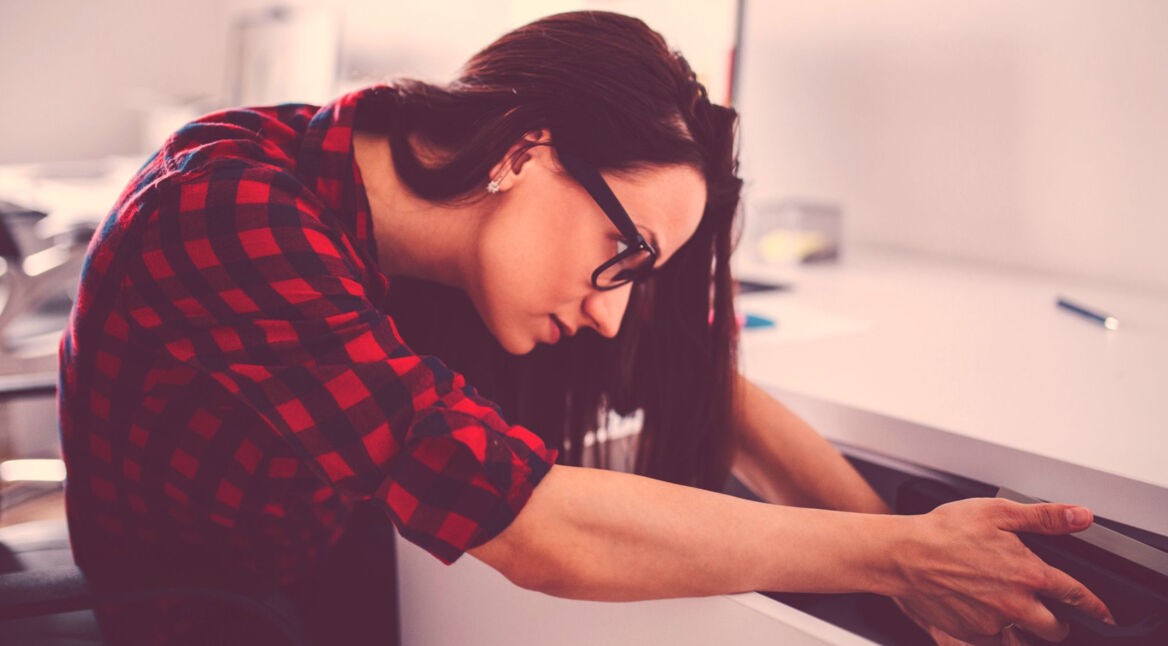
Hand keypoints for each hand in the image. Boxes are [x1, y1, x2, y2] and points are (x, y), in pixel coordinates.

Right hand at [890, 498, 1113, 643]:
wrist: (902, 555)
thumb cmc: (943, 531)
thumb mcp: (997, 512)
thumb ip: (1044, 517)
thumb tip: (1080, 516)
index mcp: (1028, 574)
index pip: (1075, 595)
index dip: (1094, 606)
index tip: (1103, 613)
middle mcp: (1015, 604)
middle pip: (1054, 629)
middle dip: (1058, 624)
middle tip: (1053, 616)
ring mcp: (992, 622)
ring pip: (1022, 638)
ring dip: (1024, 630)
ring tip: (1013, 615)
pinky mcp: (970, 633)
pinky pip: (992, 642)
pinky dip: (993, 633)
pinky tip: (983, 615)